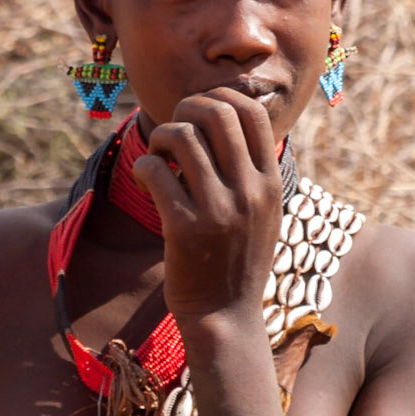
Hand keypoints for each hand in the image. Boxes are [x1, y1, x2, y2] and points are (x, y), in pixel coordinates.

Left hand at [133, 90, 282, 333]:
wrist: (226, 317)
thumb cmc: (236, 261)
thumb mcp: (263, 213)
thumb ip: (252, 172)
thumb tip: (229, 119)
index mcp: (270, 184)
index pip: (252, 113)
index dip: (220, 98)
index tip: (200, 113)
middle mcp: (249, 192)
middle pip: (217, 113)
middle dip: (186, 109)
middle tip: (174, 131)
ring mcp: (219, 210)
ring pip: (182, 136)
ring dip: (161, 138)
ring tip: (159, 158)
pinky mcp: (185, 228)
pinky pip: (156, 170)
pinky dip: (144, 167)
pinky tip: (146, 181)